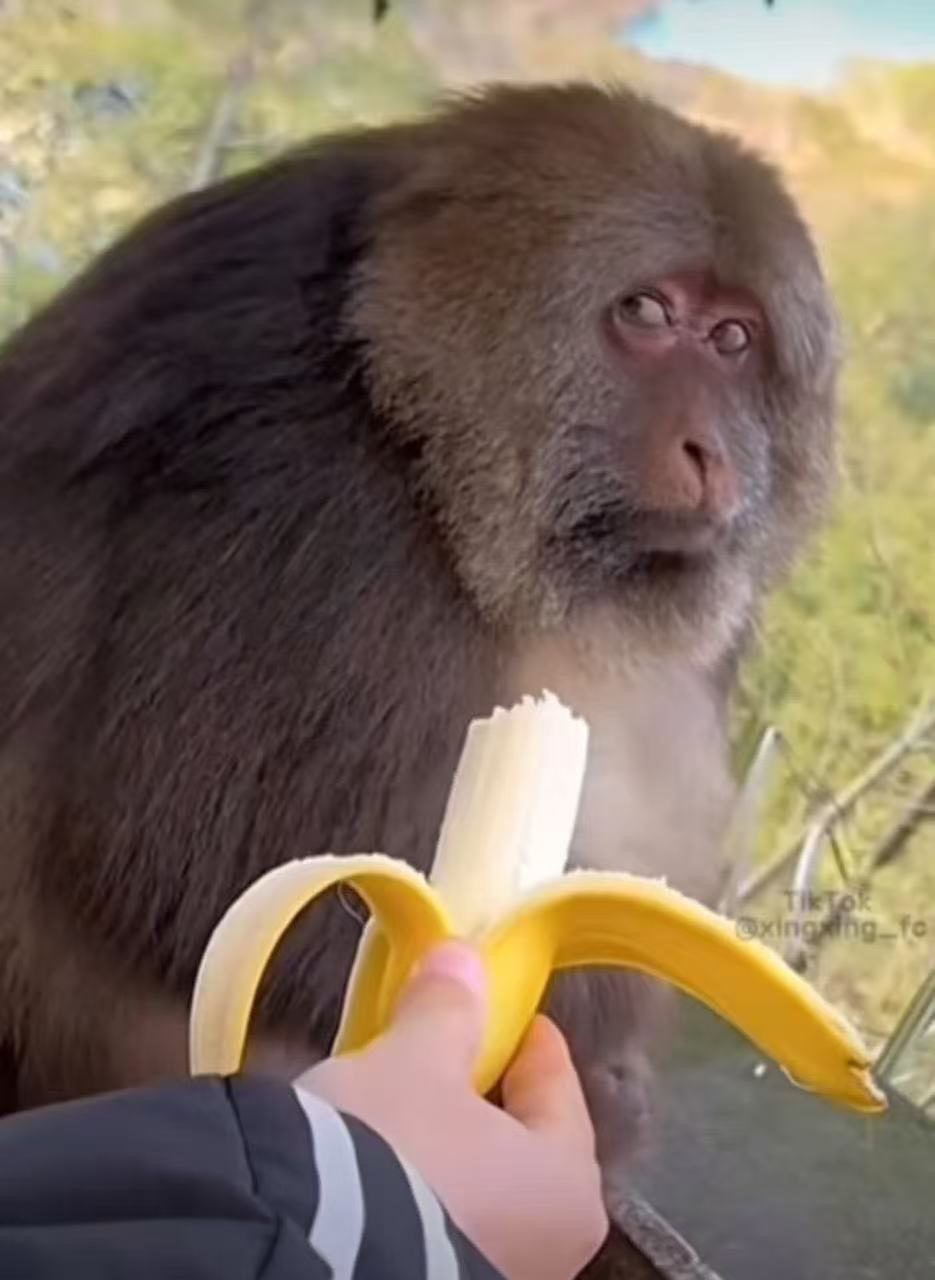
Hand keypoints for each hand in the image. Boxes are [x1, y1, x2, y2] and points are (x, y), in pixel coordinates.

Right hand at [295, 942, 607, 1279]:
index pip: (558, 1088)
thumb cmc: (392, 1152)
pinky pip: (441, 1224)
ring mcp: (492, 1275)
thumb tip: (464, 960)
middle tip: (446, 1053)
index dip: (527, 1039)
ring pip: (481, 1191)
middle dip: (484, 1098)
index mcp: (568, 1188)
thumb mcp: (415, 1061)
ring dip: (449, 1148)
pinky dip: (422, 1191)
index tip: (507, 1009)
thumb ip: (446, 1009)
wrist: (300, 1260)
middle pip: (521, 1145)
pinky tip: (379, 1166)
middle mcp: (549, 1252)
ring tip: (402, 1106)